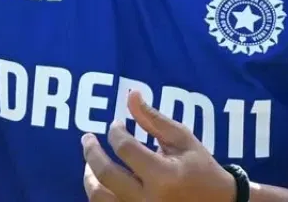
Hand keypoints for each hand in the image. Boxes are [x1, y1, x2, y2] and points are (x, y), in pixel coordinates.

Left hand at [82, 90, 237, 201]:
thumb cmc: (201, 168)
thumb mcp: (182, 140)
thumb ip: (154, 119)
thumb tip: (131, 95)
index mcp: (164, 174)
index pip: (126, 149)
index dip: (116, 133)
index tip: (116, 124)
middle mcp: (148, 198)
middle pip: (106, 175)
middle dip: (91, 153)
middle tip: (87, 138)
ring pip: (99, 197)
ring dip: (89, 177)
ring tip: (89, 164)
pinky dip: (99, 194)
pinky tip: (100, 182)